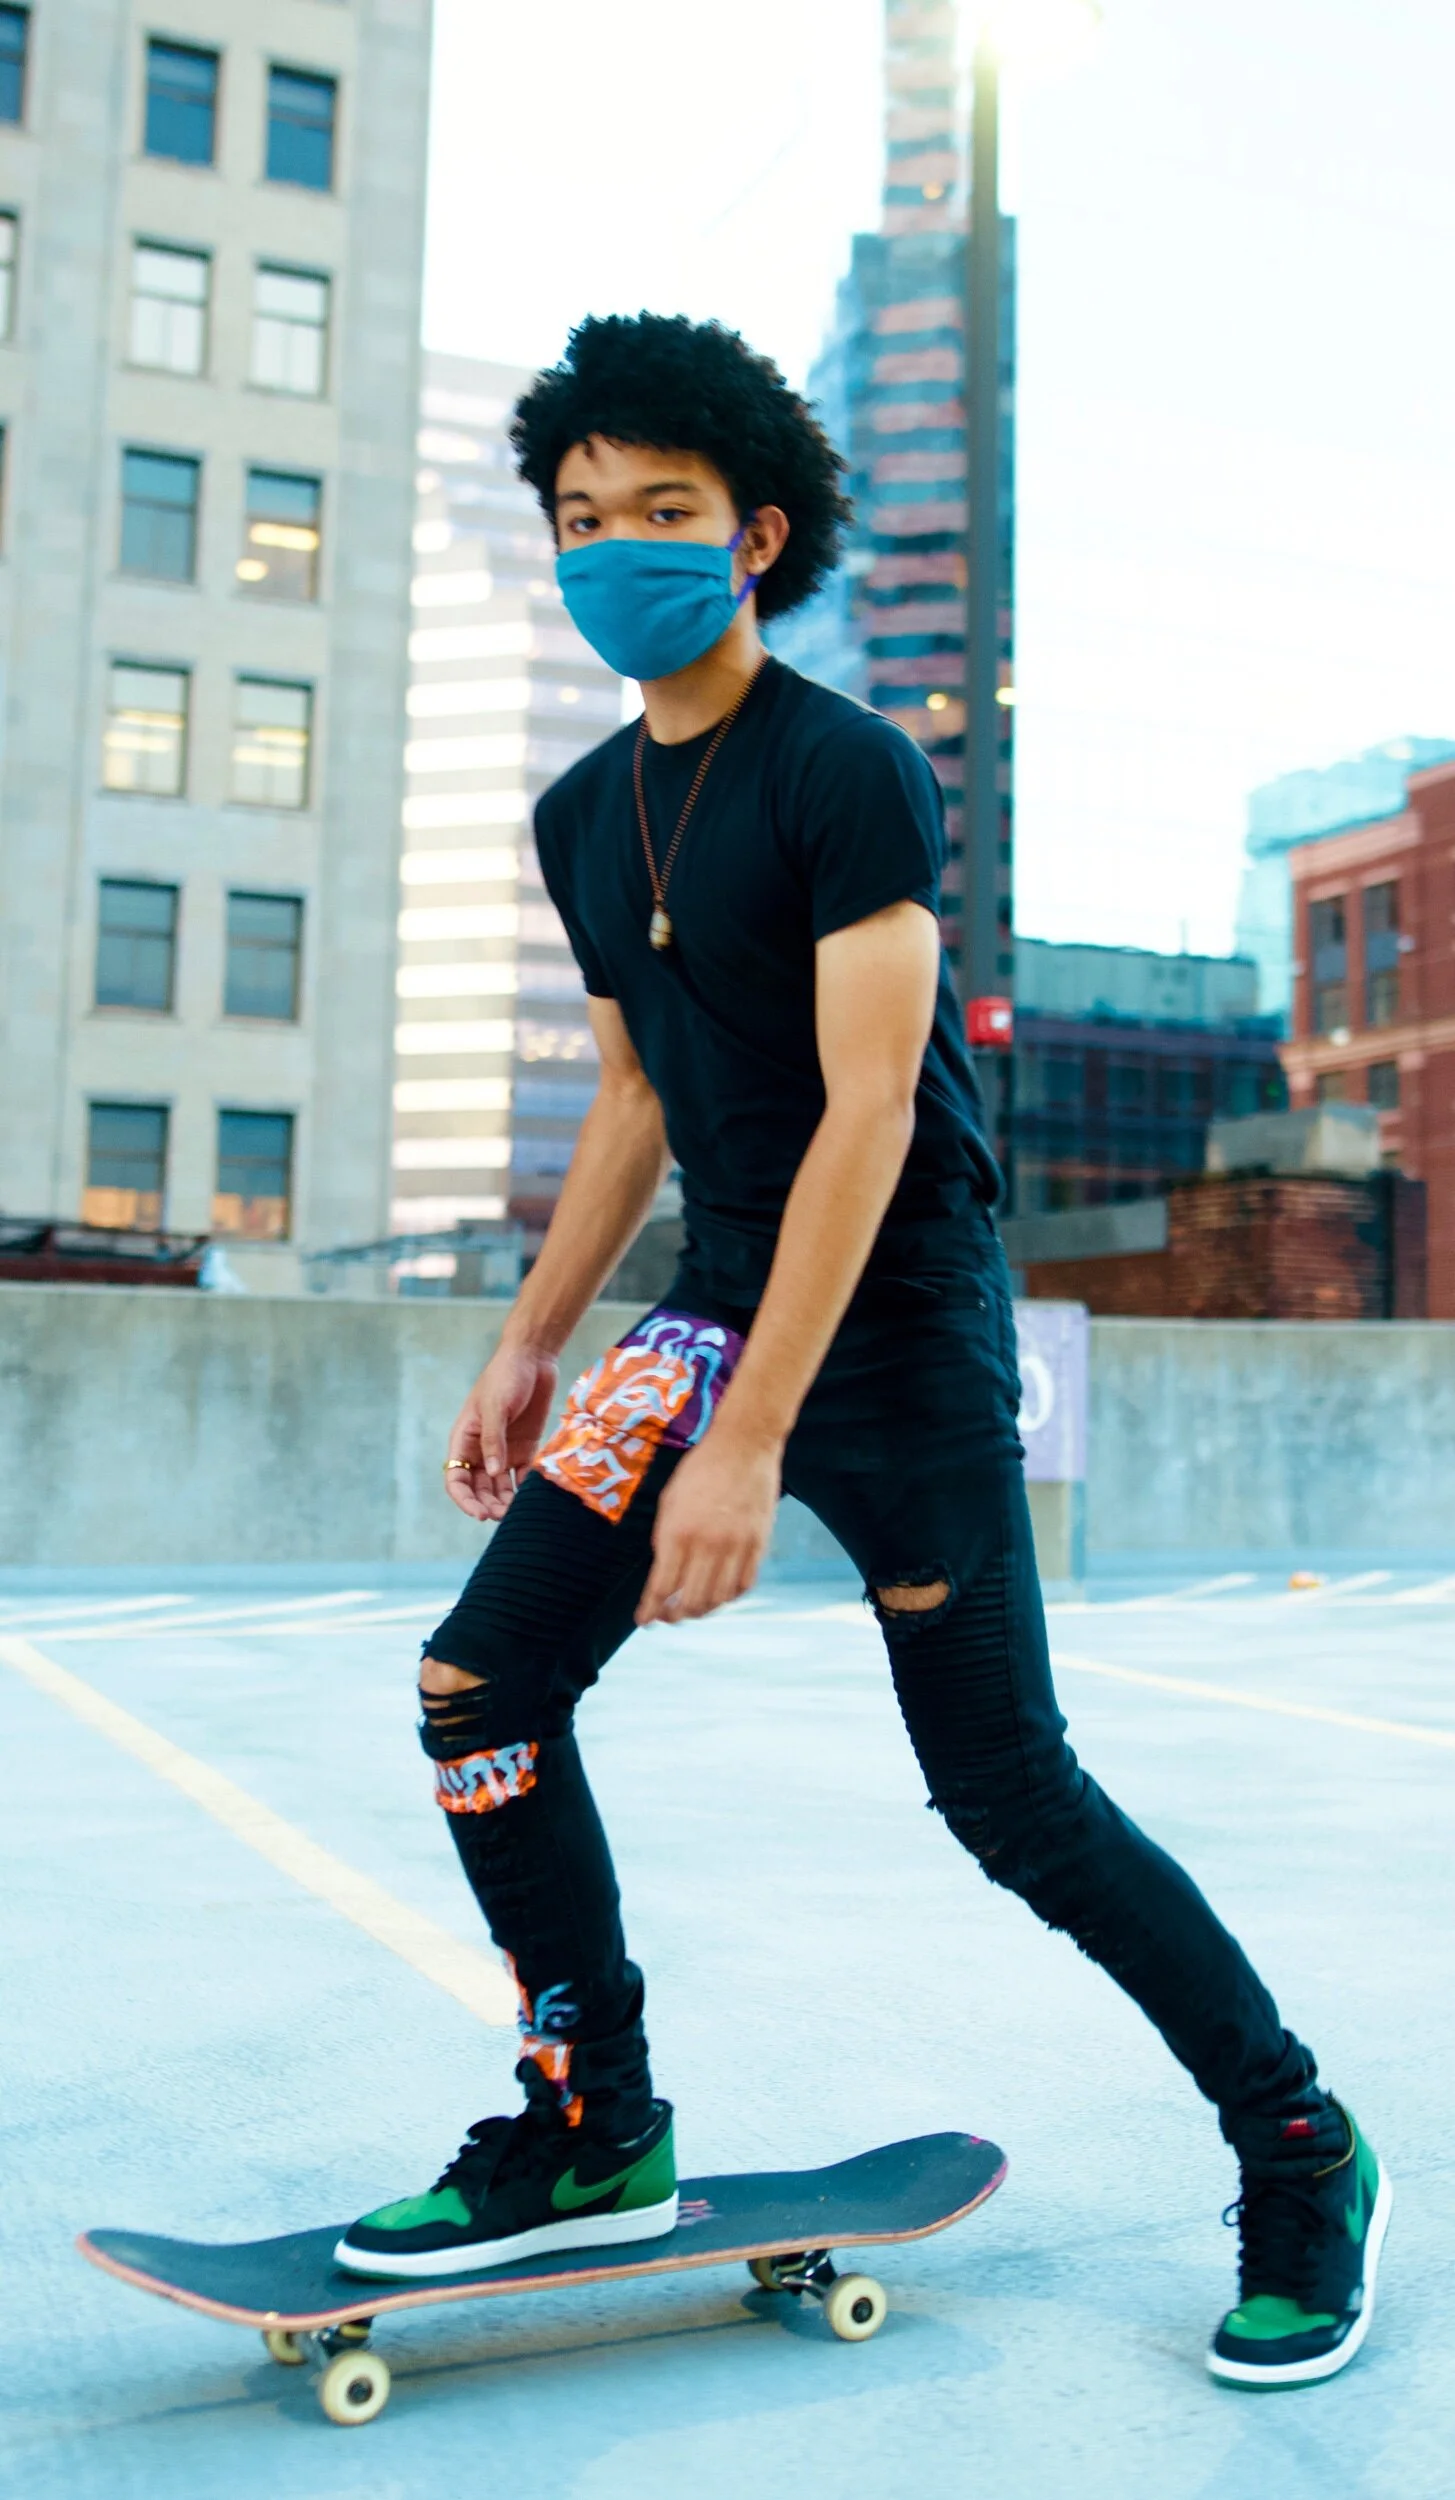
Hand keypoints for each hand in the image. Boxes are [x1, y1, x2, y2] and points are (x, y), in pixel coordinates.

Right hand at [443, 1341, 559, 1522]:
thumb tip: (492, 1473)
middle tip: (503, 1516)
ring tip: (518, 1513)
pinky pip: (523, 1475)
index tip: (480, 1514)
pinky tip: (534, 1497)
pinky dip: (526, 1488)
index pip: (456, 1478)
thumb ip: (493, 1440)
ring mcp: (504, 1450)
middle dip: (487, 1505)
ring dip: (506, 1501)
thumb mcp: (495, 1406)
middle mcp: (481, 1449)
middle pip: (478, 1488)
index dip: (464, 1500)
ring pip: (500, 1486)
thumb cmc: (506, 1376)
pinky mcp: (526, 1447)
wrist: (534, 1357)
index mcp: (464, 1439)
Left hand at [636, 1428, 780, 1624]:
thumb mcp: (669, 1501)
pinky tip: (719, 1595)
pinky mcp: (759, 1544)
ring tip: (692, 1609)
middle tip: (667, 1617)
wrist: (743, 1445)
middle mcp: (707, 1544)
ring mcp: (736, 1546)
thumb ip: (665, 1539)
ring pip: (718, 1598)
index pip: (661, 1586)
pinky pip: (744, 1584)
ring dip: (702, 1610)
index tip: (643, 1621)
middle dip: (674, 1616)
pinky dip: (729, 1597)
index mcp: (678, 1531)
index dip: (650, 1610)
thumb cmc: (700, 1469)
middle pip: (690, 1600)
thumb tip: (664, 1573)